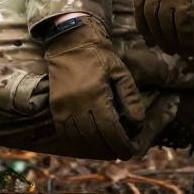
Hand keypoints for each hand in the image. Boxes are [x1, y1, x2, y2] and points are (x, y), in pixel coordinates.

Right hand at [44, 18, 144, 159]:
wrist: (71, 41)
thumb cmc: (99, 55)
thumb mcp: (120, 72)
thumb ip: (130, 97)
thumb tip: (138, 123)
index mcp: (95, 94)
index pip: (109, 130)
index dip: (120, 144)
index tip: (128, 152)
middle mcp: (76, 103)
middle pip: (94, 138)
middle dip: (108, 149)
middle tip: (119, 153)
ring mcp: (63, 106)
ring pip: (78, 138)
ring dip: (93, 148)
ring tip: (106, 150)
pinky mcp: (55, 106)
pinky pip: (65, 132)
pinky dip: (77, 141)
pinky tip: (88, 143)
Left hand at [133, 0, 193, 54]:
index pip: (138, 4)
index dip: (141, 22)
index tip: (146, 35)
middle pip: (151, 19)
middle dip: (157, 36)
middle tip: (163, 48)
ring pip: (166, 26)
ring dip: (171, 41)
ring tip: (176, 51)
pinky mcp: (186, 1)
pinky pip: (184, 26)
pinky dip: (187, 39)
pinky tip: (190, 47)